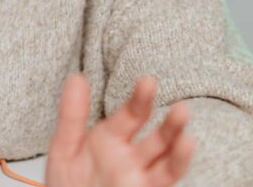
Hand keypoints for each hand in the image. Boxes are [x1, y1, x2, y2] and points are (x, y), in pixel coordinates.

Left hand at [45, 74, 193, 186]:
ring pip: (167, 160)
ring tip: (187, 138)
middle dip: (171, 124)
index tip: (148, 81)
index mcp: (112, 138)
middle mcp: (131, 156)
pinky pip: (164, 178)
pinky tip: (184, 152)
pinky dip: (176, 165)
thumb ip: (72, 115)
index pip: (132, 113)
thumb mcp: (65, 147)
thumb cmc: (67, 182)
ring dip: (178, 149)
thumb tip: (76, 76)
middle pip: (158, 137)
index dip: (140, 98)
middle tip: (181, 110)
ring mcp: (140, 176)